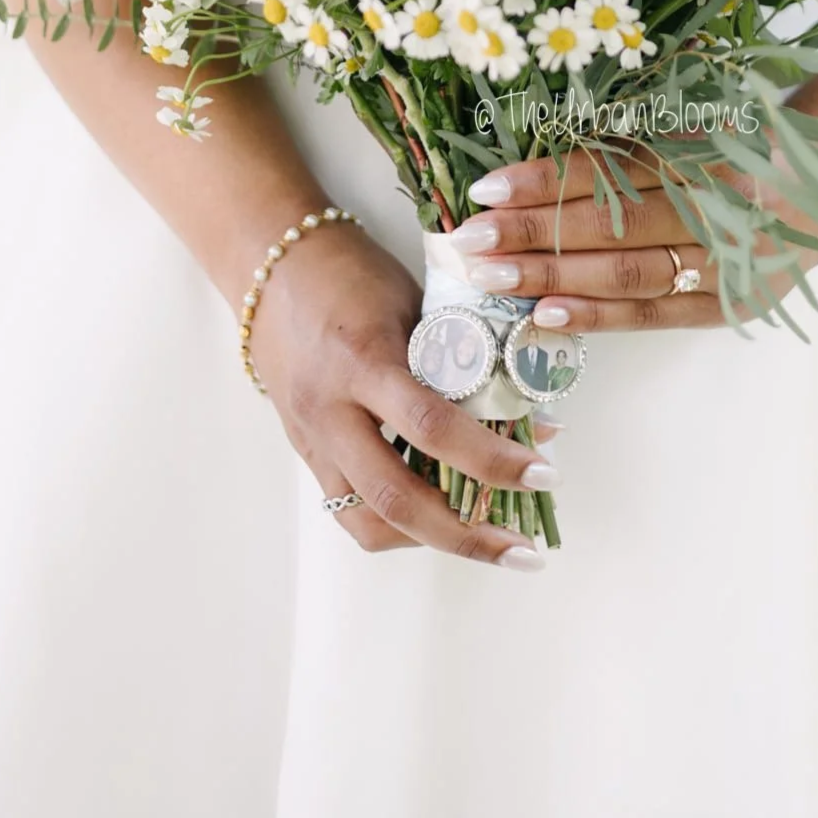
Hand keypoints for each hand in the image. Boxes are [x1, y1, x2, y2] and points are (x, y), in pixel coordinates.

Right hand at [247, 214, 554, 567]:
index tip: (545, 472)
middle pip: (397, 498)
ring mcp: (313, 440)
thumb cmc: (354, 274)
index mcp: (364, 360)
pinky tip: (439, 517)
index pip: (433, 427)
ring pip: (368, 522)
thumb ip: (461, 362)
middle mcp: (332, 411)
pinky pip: (350, 509)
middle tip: (524, 550)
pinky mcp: (307, 453)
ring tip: (488, 543)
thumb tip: (531, 418)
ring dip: (433, 543)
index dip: (493, 459)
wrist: (272, 266)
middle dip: (468, 534)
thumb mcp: (416, 304)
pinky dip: (398, 525)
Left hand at [451, 153, 735, 334]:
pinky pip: (654, 313)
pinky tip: (546, 318)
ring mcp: (723, 262)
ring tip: (490, 278)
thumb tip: (541, 161)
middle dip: (531, 233)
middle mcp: (712, 208)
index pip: (608, 170)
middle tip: (469, 241)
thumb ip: (630, 142)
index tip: (486, 189)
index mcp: (702, 154)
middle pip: (607, 224)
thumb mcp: (697, 124)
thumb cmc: (748, 148)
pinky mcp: (728, 304)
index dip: (544, 180)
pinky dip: (598, 316)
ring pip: (623, 273)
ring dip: (551, 277)